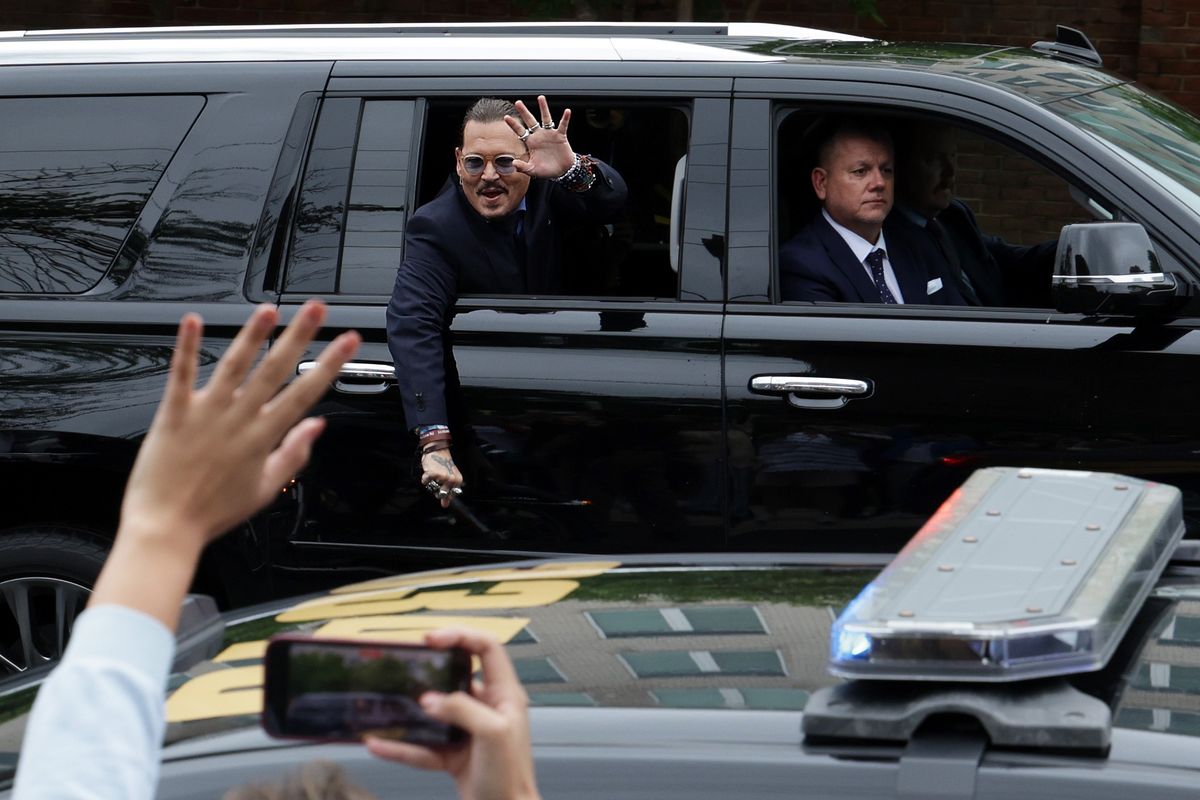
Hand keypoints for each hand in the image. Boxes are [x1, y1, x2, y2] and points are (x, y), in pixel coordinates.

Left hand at [95, 300, 359, 626]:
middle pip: (275, 370)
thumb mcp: (265, 489)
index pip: (305, 393)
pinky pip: (180, 375)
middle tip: (316, 309)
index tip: (347, 340)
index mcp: (263, 438)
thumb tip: (317, 427)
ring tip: (269, 310)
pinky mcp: (174, 415)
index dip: (330, 364)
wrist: (166, 529)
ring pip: (234, 367)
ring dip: (252, 335)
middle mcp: (238, 421)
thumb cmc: (212, 513)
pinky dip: (186, 347)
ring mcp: (206, 415)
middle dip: (299, 336)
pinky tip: (194, 321)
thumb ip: (294, 454)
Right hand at [366, 628, 539, 799]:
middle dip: (431, 668)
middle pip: (457, 675)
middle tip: (408, 662)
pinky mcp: (453, 755)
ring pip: (434, 712)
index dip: (461, 636)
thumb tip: (431, 700)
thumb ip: (461, 709)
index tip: (433, 639)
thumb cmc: (512, 777)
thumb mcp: (493, 732)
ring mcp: (468, 732)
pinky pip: (421, 746)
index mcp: (505, 695)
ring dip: (410, 709)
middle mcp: (487, 708)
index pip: (487, 648)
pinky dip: (400, 746)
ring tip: (389, 701)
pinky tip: (380, 744)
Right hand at [421, 449, 462, 507]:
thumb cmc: (443, 462)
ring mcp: (442, 477)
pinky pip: (425, 482)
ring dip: (430, 482)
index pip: (450, 496)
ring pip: (432, 488)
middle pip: (440, 494)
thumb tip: (445, 505)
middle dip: (436, 488)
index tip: (443, 486)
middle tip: (438, 478)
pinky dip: (425, 478)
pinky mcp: (432, 474)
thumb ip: (448, 492)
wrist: (437, 449)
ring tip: (434, 473)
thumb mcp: (449, 477)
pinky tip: (429, 470)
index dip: (445, 494)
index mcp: (457, 481)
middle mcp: (451, 480)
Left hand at [506, 95, 574, 178]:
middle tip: (518, 102)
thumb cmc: (546, 170)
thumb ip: (523, 167)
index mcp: (531, 142)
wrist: (562, 171)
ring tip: (540, 98)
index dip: (513, 125)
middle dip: (524, 112)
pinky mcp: (560, 136)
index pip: (520, 131)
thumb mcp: (533, 170)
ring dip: (543, 108)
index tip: (506, 117)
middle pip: (530, 121)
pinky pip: (562, 126)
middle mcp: (539, 136)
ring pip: (546, 119)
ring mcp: (550, 134)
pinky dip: (565, 119)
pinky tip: (567, 112)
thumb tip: (513, 163)